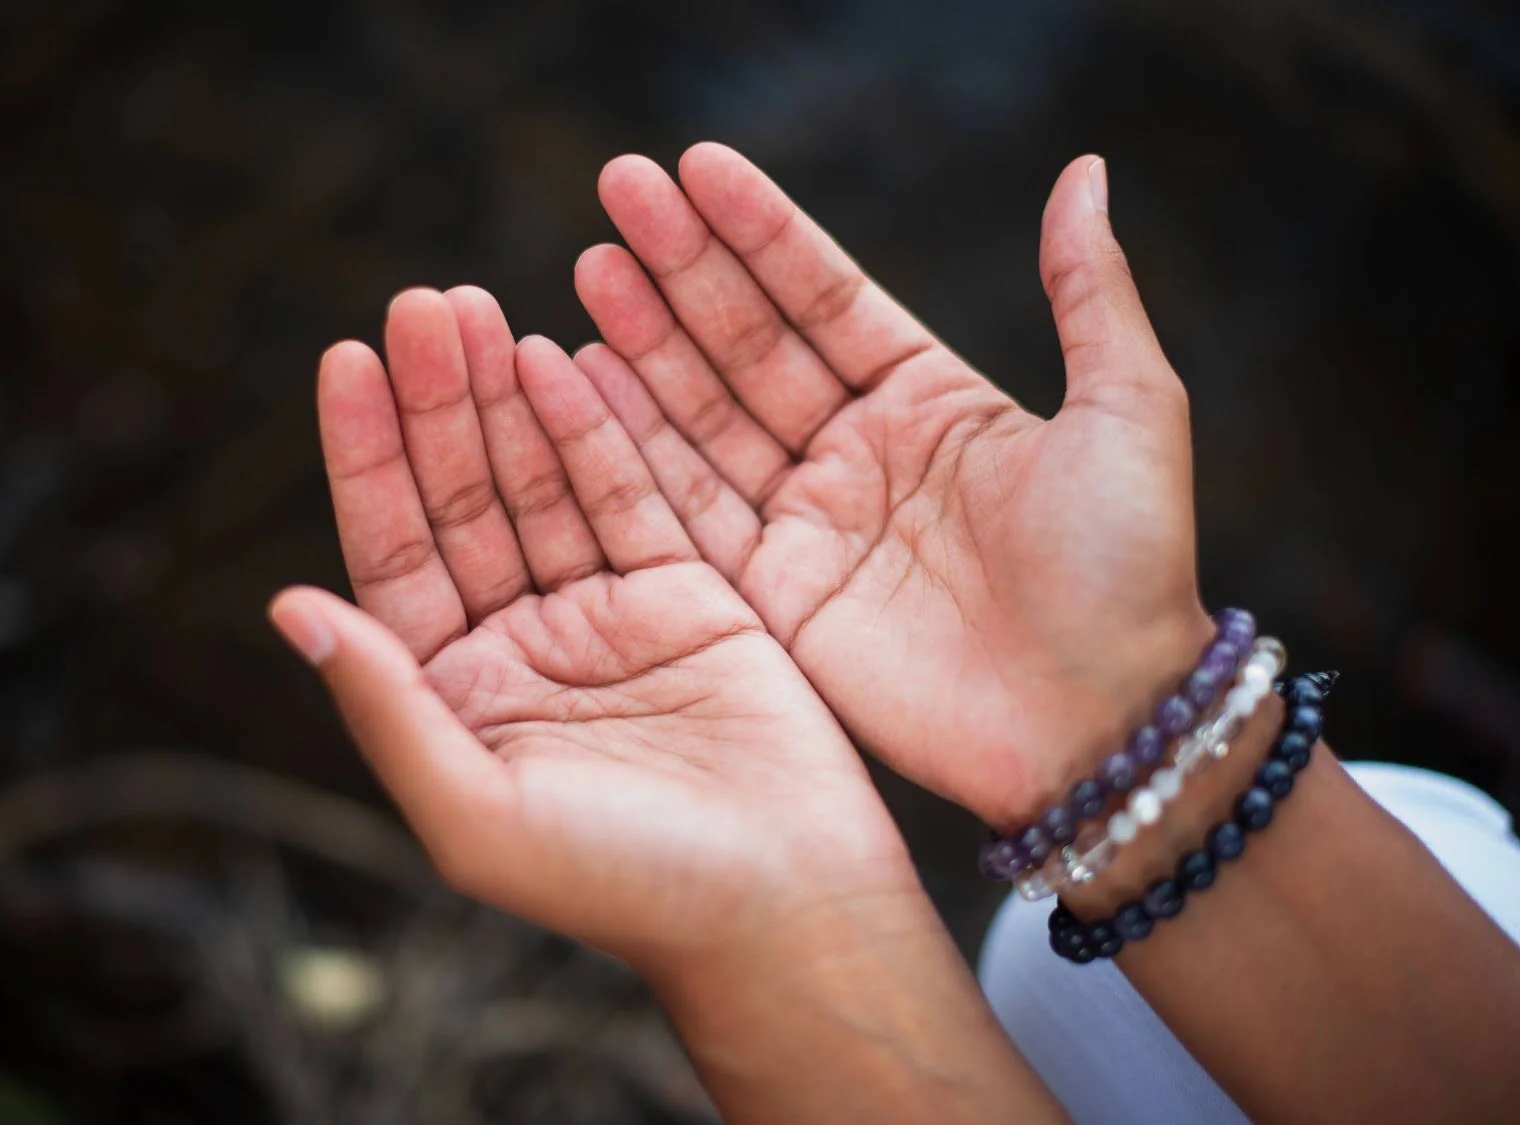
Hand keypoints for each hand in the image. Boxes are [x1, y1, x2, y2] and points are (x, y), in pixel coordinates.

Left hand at [269, 288, 912, 971]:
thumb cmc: (624, 885)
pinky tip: (558, 358)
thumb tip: (290, 608)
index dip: (367, 458)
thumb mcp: (476, 813)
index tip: (348, 363)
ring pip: (540, 483)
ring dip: (505, 398)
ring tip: (474, 307)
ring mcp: (603, 616)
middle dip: (438, 403)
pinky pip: (630, 494)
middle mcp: (520, 646)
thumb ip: (387, 709)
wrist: (784, 904)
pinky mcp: (686, 596)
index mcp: (457, 696)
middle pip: (463, 501)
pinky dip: (594, 429)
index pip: (394, 555)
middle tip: (422, 305)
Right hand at [572, 145, 1212, 826]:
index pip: (824, 297)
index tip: (696, 165)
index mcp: (929, 401)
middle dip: (682, 269)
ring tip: (589, 267)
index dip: (761, 233)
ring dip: (644, 345)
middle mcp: (856, 454)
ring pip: (705, 417)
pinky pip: (689, 508)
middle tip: (618, 190)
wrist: (1104, 725)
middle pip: (748, 344)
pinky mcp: (772, 598)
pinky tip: (585, 379)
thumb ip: (1088, 291)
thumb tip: (1085, 169)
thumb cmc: (1129, 569)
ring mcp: (807, 526)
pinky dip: (635, 449)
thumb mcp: (1129, 409)